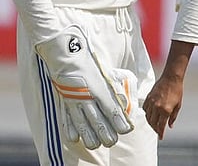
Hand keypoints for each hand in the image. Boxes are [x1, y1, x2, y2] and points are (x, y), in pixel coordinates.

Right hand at [35, 25, 133, 148]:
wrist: (68, 57)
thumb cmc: (94, 66)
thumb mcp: (112, 75)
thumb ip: (121, 88)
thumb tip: (128, 102)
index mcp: (101, 90)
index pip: (113, 110)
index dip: (120, 122)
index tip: (126, 130)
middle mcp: (88, 99)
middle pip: (98, 122)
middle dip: (106, 134)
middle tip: (112, 141)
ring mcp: (74, 102)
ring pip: (82, 125)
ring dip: (89, 136)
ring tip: (96, 145)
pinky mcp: (64, 103)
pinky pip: (66, 120)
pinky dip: (70, 130)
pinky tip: (75, 139)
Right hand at [142, 72, 184, 139]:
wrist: (171, 78)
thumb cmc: (177, 91)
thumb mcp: (178, 105)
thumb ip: (173, 117)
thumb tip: (170, 126)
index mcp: (166, 110)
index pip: (161, 125)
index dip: (161, 133)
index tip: (161, 137)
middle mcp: (157, 107)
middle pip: (153, 123)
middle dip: (155, 129)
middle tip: (158, 131)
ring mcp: (151, 103)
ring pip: (148, 117)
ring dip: (150, 122)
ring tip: (154, 124)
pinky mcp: (148, 98)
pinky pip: (145, 109)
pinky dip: (147, 114)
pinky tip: (150, 115)